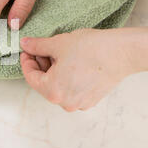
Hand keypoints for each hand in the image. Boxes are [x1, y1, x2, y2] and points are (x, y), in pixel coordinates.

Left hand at [20, 28, 134, 111]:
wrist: (122, 52)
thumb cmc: (92, 49)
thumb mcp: (58, 43)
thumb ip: (37, 46)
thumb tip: (25, 45)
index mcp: (53, 91)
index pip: (31, 77)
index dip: (26, 62)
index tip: (27, 51)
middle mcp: (65, 102)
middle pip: (44, 83)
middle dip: (41, 65)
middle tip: (42, 48)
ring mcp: (79, 103)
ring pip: (57, 86)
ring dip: (54, 71)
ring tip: (59, 53)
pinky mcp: (90, 100)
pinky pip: (71, 89)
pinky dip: (66, 77)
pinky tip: (71, 62)